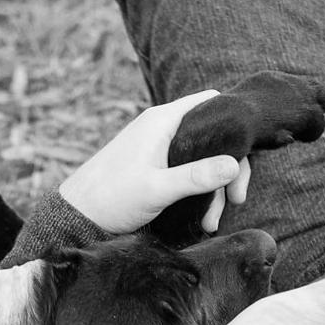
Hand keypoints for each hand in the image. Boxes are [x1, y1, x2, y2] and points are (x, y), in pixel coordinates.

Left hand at [60, 91, 252, 235]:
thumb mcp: (158, 189)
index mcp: (163, 120)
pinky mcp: (156, 167)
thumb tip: (235, 165)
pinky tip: (202, 218)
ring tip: (212, 222)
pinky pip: (189, 173)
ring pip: (203, 159)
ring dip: (214, 189)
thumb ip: (197, 176)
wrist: (77, 216)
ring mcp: (160, 148)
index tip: (247, 155)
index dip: (235, 123)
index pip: (212, 103)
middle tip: (237, 200)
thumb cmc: (111, 198)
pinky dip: (199, 193)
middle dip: (229, 169)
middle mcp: (163, 128)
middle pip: (214, 138)